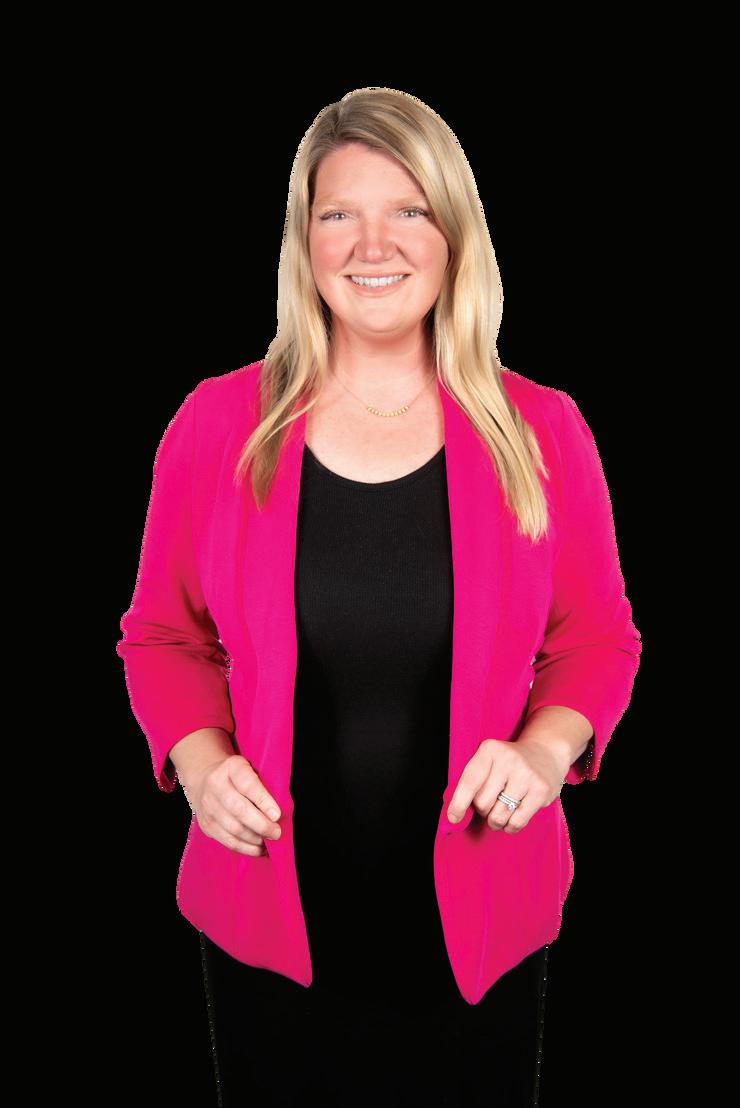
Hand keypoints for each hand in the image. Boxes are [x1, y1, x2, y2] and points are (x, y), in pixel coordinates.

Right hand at [182, 754, 282, 855]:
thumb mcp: (250, 769)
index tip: (277, 815)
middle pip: (239, 809)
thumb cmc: (238, 776)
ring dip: (255, 839)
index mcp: (231, 767)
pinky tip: (259, 848)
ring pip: (233, 829)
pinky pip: (228, 841)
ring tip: (269, 841)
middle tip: (276, 833)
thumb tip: (278, 814)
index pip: (247, 785)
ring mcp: (208, 807)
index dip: (263, 801)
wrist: (205, 779)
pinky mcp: (206, 825)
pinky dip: (246, 848)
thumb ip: (264, 784)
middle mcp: (216, 786)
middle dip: (261, 825)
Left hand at [446, 736, 568, 833]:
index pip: (469, 782)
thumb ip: (473, 779)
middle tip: (489, 804)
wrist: (546, 753)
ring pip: (498, 815)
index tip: (453, 818)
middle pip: (483, 802)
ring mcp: (526, 776)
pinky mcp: (541, 791)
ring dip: (495, 822)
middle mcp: (508, 760)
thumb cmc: (509, 762)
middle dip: (482, 810)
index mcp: (490, 749)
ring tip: (498, 814)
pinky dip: (509, 827)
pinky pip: (517, 822)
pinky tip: (511, 819)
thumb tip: (455, 813)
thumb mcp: (489, 758)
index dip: (458, 804)